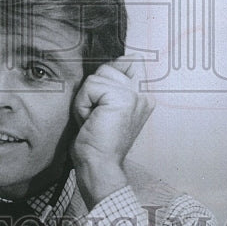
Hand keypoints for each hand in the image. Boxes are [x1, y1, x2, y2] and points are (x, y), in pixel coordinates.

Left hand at [70, 58, 154, 209]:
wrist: (99, 167)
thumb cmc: (98, 142)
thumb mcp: (105, 107)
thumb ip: (113, 84)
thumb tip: (126, 58)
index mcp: (143, 97)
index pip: (125, 64)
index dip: (106, 80)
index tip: (104, 108)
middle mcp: (143, 94)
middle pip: (106, 69)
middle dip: (93, 92)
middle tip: (98, 118)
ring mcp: (136, 95)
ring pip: (96, 77)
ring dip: (86, 99)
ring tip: (95, 120)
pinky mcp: (123, 98)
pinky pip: (90, 86)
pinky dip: (83, 104)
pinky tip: (92, 121)